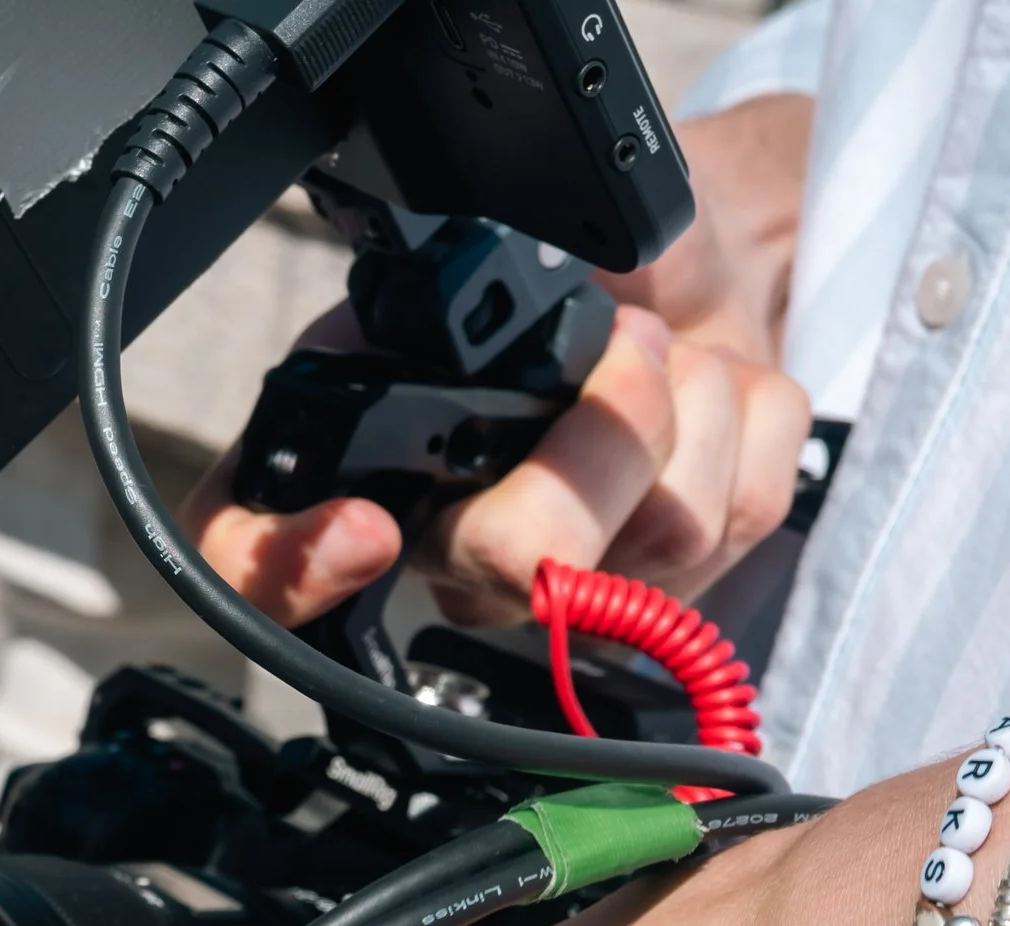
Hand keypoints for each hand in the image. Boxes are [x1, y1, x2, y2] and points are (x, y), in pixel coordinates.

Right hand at [184, 94, 815, 627]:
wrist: (681, 262)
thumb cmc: (560, 259)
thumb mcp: (467, 250)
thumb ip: (422, 291)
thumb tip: (446, 323)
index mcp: (362, 464)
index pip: (252, 570)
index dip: (289, 574)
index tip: (362, 529)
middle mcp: (450, 551)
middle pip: (526, 565)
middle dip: (610, 431)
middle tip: (626, 343)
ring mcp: (572, 587)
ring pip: (666, 537)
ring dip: (699, 399)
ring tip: (668, 351)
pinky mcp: (679, 591)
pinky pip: (745, 519)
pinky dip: (758, 420)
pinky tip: (717, 393)